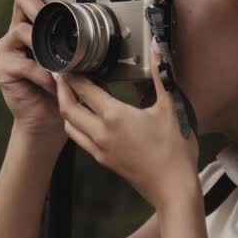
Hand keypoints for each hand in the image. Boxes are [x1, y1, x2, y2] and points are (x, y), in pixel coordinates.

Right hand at [0, 0, 74, 138]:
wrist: (48, 119)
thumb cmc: (66, 86)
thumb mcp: (80, 60)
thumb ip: (87, 43)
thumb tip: (112, 31)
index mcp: (39, 20)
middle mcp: (20, 27)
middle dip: (41, 5)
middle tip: (56, 18)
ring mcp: (8, 46)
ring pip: (22, 30)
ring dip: (45, 47)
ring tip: (61, 64)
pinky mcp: (2, 66)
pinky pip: (23, 63)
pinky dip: (43, 74)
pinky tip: (54, 83)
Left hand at [55, 43, 199, 210]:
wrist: (173, 189)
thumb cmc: (174, 151)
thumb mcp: (171, 108)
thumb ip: (162, 76)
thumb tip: (157, 48)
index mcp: (114, 117)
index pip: (84, 90)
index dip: (74, 74)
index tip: (71, 63)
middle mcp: (101, 133)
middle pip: (67, 108)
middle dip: (62, 89)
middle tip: (63, 75)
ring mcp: (100, 149)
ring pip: (70, 126)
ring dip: (67, 108)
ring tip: (72, 94)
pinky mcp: (104, 160)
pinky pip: (81, 140)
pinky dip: (77, 125)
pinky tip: (89, 117)